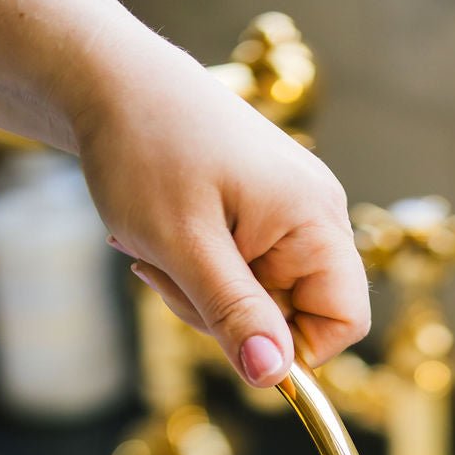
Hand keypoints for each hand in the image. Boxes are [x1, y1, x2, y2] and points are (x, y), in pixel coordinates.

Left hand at [77, 39, 369, 386]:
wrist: (108, 77)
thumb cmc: (145, 146)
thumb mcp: (184, 244)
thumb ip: (234, 312)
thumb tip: (272, 377)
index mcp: (315, 218)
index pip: (345, 322)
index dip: (294, 348)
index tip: (231, 336)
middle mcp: (316, 214)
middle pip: (297, 315)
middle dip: (230, 316)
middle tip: (170, 277)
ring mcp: (289, 211)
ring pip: (262, 298)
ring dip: (206, 294)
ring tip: (159, 251)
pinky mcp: (261, 211)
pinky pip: (244, 271)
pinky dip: (202, 270)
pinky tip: (168, 240)